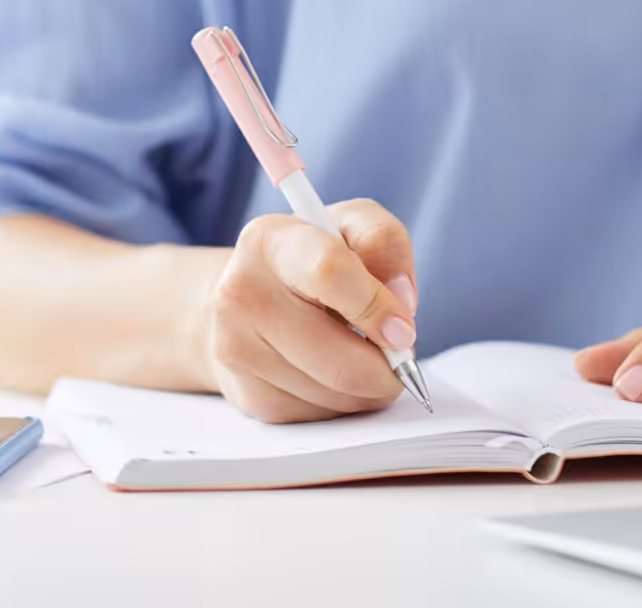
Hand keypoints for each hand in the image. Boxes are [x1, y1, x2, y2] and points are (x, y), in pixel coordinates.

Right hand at [197, 200, 418, 423]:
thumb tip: (402, 302)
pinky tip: (334, 372)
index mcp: (270, 241)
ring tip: (364, 356)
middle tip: (400, 355)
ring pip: (335, 395)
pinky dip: (345, 402)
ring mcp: (236, 349)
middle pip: (338, 360)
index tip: (404, 331)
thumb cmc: (310, 258)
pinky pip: (320, 415)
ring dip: (369, 387)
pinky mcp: (247, 396)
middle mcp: (241, 294)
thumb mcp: (351, 227)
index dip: (377, 308)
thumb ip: (385, 243)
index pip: (328, 274)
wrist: (245, 298)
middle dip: (387, 369)